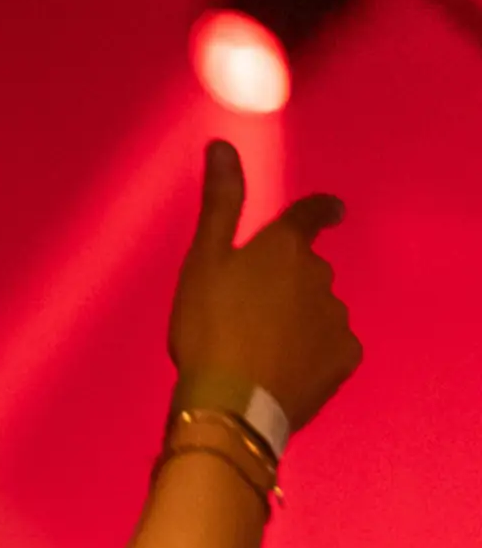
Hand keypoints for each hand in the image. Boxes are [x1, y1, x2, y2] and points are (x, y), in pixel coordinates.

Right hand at [171, 139, 361, 432]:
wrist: (231, 403)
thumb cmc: (208, 328)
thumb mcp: (201, 263)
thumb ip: (219, 204)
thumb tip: (222, 145)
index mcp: (284, 248)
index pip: (312, 214)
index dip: (321, 211)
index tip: (331, 212)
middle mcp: (320, 275)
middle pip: (310, 270)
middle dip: (290, 283)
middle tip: (252, 312)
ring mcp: (336, 316)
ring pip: (320, 310)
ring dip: (299, 320)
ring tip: (261, 348)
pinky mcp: (345, 356)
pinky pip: (331, 347)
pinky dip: (312, 353)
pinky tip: (283, 370)